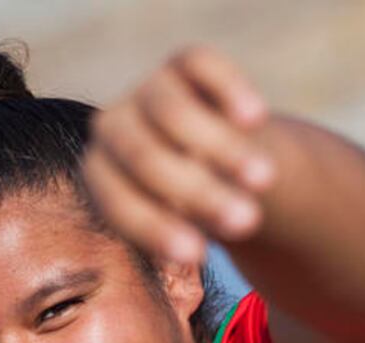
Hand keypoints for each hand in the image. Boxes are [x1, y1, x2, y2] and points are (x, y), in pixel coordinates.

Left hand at [83, 46, 275, 263]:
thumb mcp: (185, 227)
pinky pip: (200, 66)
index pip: (117, 202)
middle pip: (144, 158)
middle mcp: (112, 129)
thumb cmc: (194, 209)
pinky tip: (255, 118)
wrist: (218, 160)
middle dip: (197, 193)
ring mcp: (145, 91)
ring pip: (172, 113)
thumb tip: (189, 245)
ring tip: (265, 180)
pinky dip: (227, 90)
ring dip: (221, 148)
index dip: (156, 229)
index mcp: (100, 178)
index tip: (199, 256)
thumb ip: (181, 228)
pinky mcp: (182, 63)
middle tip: (246, 222)